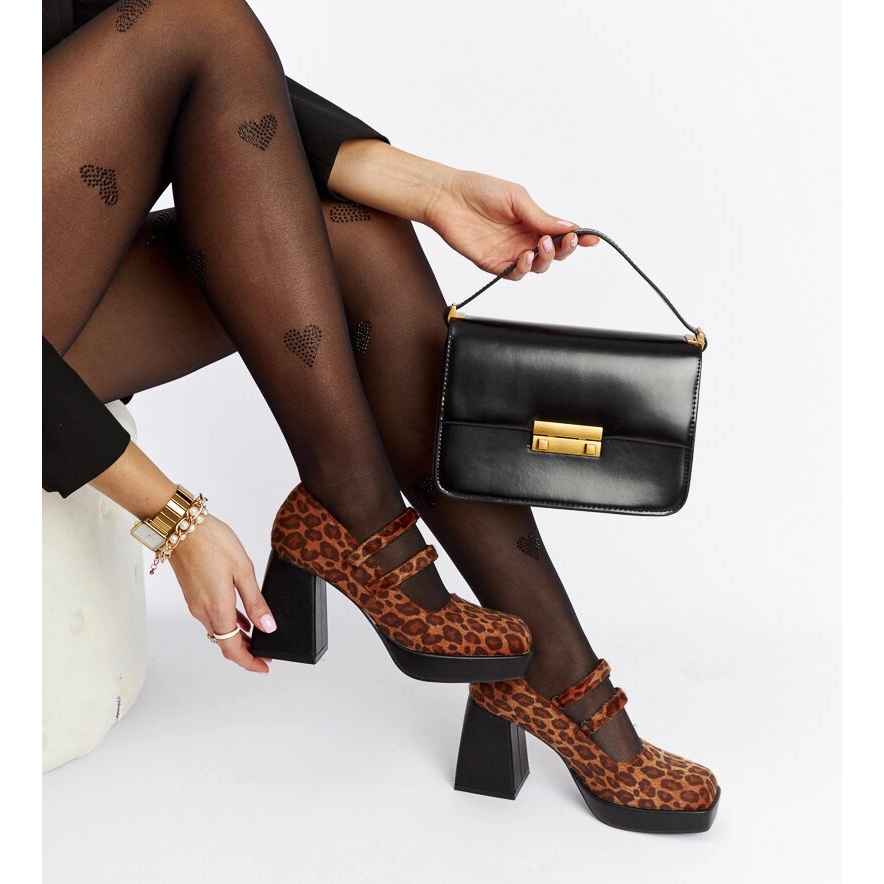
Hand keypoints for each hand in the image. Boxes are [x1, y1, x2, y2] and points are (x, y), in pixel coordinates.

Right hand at [168, 514, 276, 672]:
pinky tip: (241, 617)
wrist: (181, 527)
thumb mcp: (243, 570)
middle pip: (224, 643)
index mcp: (217, 608)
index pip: (232, 649)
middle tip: (265, 652)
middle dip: (245, 651)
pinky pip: (212, 617)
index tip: (264, 667)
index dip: (249, 662)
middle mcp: (202, 611)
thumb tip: (268, 626)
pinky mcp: (192, 594)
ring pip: (218, 630)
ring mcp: (195, 603)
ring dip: (236, 637)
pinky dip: (227, 623)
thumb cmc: (212, 542)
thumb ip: (255, 601)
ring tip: (257, 636)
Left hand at [423, 169, 598, 279]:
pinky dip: (524, 268)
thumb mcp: (517, 198)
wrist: (446, 198)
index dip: (578, 237)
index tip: (591, 239)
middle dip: (565, 249)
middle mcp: (524, 238)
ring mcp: (510, 252)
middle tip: (564, 241)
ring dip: (546, 258)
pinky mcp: (494, 263)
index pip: (561, 232)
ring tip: (541, 246)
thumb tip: (569, 226)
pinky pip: (516, 274)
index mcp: (533, 220)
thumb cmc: (478, 190)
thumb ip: (541, 217)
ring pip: (539, 266)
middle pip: (554, 253)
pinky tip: (525, 257)